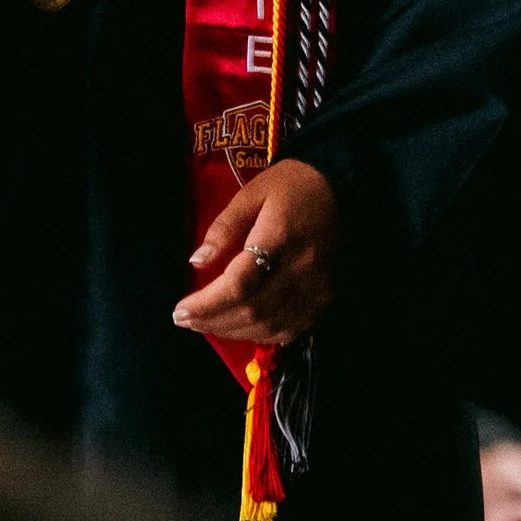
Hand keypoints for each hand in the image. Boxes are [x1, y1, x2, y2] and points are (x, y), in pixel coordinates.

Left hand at [172, 157, 337, 346]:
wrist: (339, 189)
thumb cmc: (289, 186)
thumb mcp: (250, 195)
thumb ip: (223, 229)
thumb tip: (196, 262)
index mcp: (279, 238)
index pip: (239, 284)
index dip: (207, 303)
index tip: (180, 310)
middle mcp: (302, 269)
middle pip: (253, 310)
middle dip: (214, 320)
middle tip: (185, 320)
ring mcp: (318, 288)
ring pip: (270, 325)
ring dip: (233, 331)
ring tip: (204, 325)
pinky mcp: (325, 298)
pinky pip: (290, 329)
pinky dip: (260, 334)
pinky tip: (239, 327)